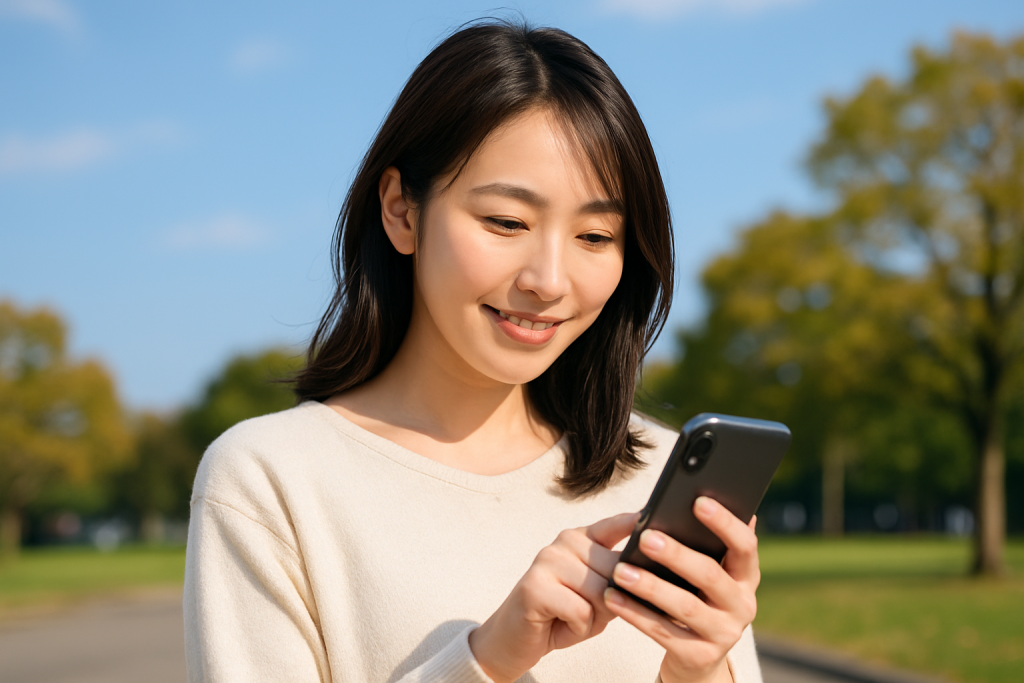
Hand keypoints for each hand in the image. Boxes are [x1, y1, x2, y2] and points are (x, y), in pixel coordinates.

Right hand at [468, 512, 638, 682]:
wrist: (516, 639)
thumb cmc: (562, 615)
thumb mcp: (598, 595)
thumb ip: (619, 579)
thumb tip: (649, 575)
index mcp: (582, 538)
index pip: (617, 525)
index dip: (638, 524)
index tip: (659, 519)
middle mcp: (565, 542)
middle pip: (617, 569)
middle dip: (614, 601)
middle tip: (591, 611)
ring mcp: (548, 560)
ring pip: (601, 592)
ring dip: (595, 617)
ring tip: (574, 617)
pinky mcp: (535, 585)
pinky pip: (580, 611)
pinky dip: (578, 628)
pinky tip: (559, 623)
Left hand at [603, 496, 758, 682]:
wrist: (697, 657)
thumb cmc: (697, 598)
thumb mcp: (709, 573)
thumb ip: (707, 543)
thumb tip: (703, 497)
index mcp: (747, 577)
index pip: (745, 546)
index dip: (725, 524)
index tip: (698, 502)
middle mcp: (743, 605)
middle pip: (710, 576)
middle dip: (677, 555)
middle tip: (646, 538)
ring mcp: (724, 634)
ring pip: (684, 607)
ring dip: (649, 587)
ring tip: (619, 570)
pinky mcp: (700, 657)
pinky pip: (663, 632)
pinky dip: (635, 614)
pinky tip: (612, 597)